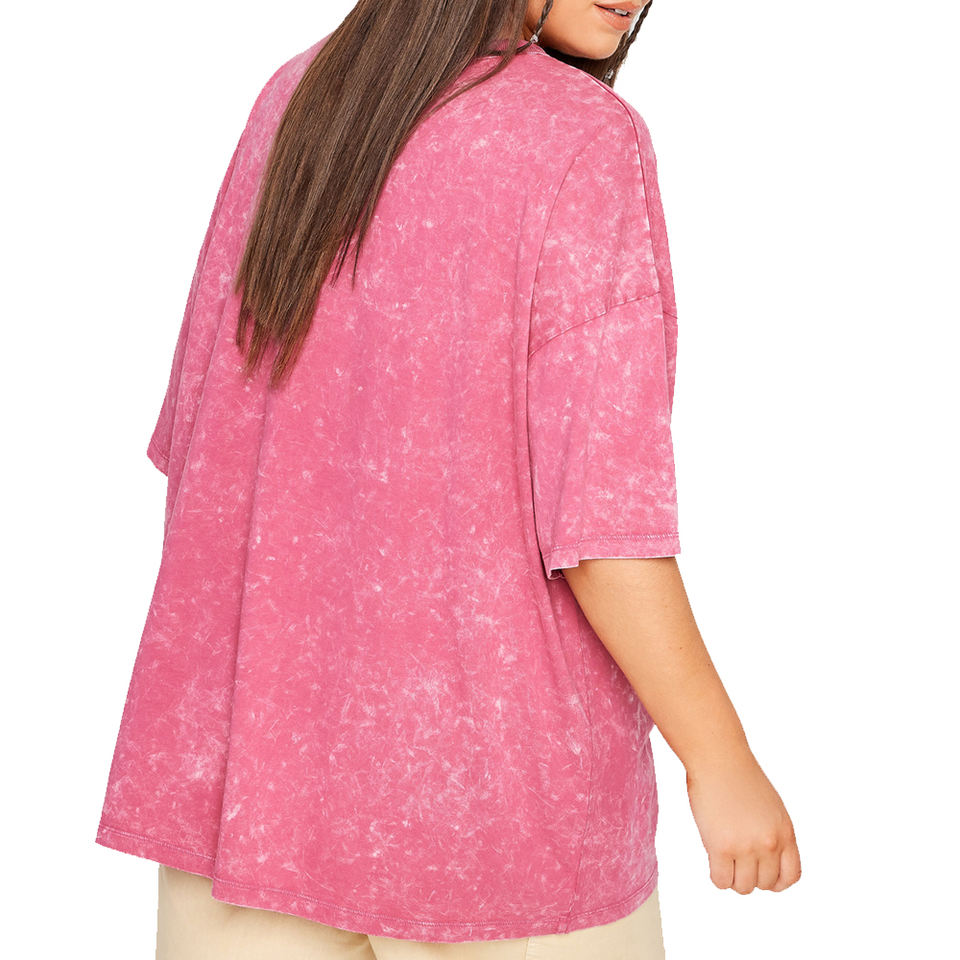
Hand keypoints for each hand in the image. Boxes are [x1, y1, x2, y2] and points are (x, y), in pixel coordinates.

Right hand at [685, 753, 800, 893]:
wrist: (718, 758)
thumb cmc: (738, 776)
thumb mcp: (770, 807)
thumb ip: (772, 833)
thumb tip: (764, 861)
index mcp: (785, 832)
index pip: (790, 877)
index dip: (774, 881)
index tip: (760, 874)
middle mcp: (770, 843)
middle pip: (764, 884)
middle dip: (749, 875)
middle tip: (735, 857)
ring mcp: (746, 847)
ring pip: (743, 887)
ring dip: (732, 876)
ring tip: (723, 856)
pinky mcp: (720, 847)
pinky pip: (721, 881)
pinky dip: (717, 876)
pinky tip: (712, 857)